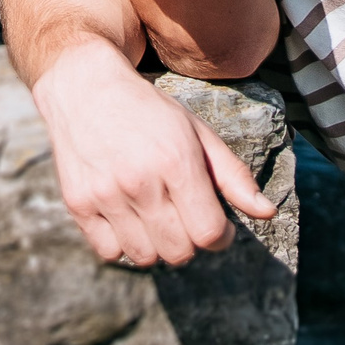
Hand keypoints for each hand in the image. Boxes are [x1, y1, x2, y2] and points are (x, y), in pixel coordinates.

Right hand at [27, 39, 276, 266]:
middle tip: (183, 217)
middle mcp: (139, 181)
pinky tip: (126, 217)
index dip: (220, 236)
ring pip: (145, 257)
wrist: (84, 87)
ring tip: (154, 217)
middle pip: (179, 252)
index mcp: (176, 162)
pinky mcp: (77, 203)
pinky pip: (109, 252)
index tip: (216, 225)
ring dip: (156, 245)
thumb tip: (267, 213)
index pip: (209, 233)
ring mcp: (105, 194)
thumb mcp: (197, 132)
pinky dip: (122, 244)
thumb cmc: (149, 111)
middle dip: (189, 241)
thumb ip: (232, 175)